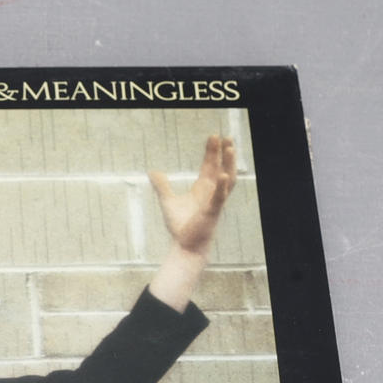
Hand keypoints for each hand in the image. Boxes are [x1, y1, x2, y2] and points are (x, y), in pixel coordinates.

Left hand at [148, 134, 236, 256]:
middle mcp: (212, 192)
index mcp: (203, 188)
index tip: (213, 136)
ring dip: (229, 165)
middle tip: (225, 136)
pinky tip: (222, 175)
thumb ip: (162, 186)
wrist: (185, 245)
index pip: (210, 165)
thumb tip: (152, 171)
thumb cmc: (181, 225)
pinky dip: (221, 187)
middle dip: (222, 152)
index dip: (212, 151)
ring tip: (230, 149)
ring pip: (227, 180)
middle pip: (220, 167)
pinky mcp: (212, 213)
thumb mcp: (168, 201)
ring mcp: (214, 202)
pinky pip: (219, 198)